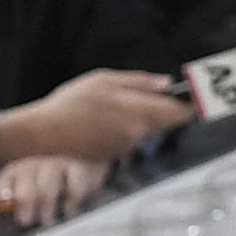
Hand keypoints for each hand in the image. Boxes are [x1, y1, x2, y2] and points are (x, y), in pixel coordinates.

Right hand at [0, 70, 194, 164]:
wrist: (42, 134)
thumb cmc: (70, 104)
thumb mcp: (104, 81)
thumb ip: (140, 82)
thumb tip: (167, 83)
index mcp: (140, 113)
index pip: (181, 113)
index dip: (189, 105)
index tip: (193, 98)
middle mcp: (139, 133)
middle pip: (165, 122)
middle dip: (161, 110)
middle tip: (143, 97)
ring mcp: (127, 147)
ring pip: (146, 131)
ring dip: (139, 120)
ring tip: (112, 109)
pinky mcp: (115, 155)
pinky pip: (129, 139)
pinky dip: (123, 131)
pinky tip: (102, 122)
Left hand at [0, 153, 111, 227]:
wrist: (84, 167)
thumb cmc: (46, 193)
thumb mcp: (18, 207)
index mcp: (15, 172)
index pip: (4, 180)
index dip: (3, 192)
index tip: (4, 204)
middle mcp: (34, 165)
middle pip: (25, 183)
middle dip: (24, 202)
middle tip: (26, 220)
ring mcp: (58, 166)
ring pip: (47, 187)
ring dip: (46, 207)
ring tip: (47, 219)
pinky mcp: (82, 170)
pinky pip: (76, 187)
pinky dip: (72, 202)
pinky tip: (69, 209)